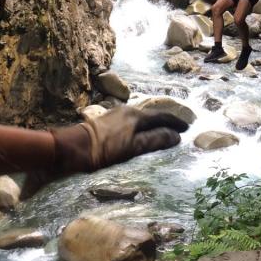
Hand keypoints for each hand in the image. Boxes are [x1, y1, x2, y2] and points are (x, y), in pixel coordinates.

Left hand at [21, 107, 186, 197]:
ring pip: (142, 117)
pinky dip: (143, 126)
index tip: (187, 128)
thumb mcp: (133, 148)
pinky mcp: (109, 121)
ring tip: (163, 131)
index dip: (176, 122)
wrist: (73, 147)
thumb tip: (176, 137)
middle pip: (152, 115)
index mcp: (136, 115)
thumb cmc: (104, 149)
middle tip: (179, 129)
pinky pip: (133, 121)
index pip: (162, 116)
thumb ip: (155, 140)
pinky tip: (141, 133)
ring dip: (154, 123)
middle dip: (167, 121)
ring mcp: (117, 114)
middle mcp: (128, 110)